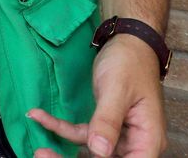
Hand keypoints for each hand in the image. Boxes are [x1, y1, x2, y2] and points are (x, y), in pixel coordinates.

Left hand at [28, 35, 166, 156]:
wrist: (127, 42)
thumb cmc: (129, 63)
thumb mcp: (116, 91)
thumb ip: (107, 121)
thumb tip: (99, 151)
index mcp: (148, 139)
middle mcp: (136, 143)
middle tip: (43, 156)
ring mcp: (119, 136)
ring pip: (91, 151)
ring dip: (63, 151)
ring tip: (38, 151)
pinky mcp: (104, 126)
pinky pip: (82, 133)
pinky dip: (62, 128)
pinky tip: (40, 117)